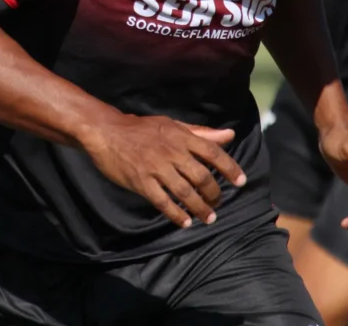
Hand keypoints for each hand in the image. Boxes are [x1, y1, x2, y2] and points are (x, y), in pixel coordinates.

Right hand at [80, 114, 245, 228]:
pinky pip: (163, 202)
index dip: (230, 168)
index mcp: (181, 136)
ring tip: (208, 218)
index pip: (213, 153)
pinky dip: (176, 214)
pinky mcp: (142, 182)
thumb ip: (201, 133)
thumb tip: (230, 135)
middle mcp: (172, 152)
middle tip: (218, 204)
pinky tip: (185, 222)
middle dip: (214, 194)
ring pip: (185, 193)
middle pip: (202, 177)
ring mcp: (156, 168)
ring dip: (200, 208)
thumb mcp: (172, 125)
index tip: (241, 182)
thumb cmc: (141, 128)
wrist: (106, 131)